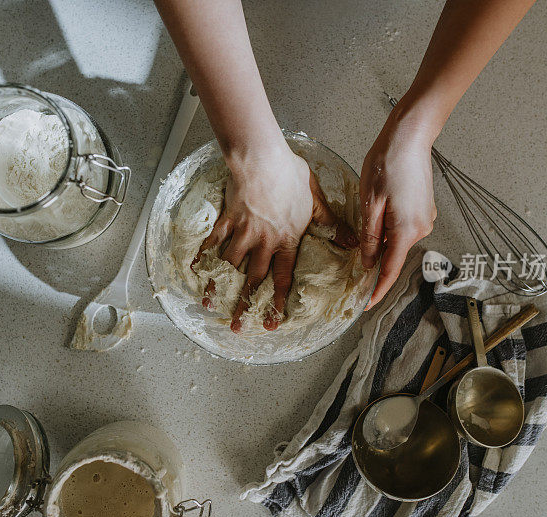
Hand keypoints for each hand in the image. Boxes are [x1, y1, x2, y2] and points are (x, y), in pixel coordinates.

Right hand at [194, 143, 357, 331]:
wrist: (262, 160)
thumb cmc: (291, 176)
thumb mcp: (317, 200)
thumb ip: (331, 223)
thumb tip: (351, 242)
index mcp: (286, 240)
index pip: (283, 278)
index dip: (277, 302)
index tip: (273, 322)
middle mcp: (263, 242)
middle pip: (253, 279)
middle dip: (246, 305)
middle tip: (238, 326)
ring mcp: (242, 232)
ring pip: (230, 265)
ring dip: (220, 286)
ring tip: (210, 304)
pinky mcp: (227, 219)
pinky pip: (213, 241)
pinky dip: (203, 256)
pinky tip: (195, 270)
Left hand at [360, 105, 437, 309]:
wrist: (409, 137)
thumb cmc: (386, 164)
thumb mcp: (370, 203)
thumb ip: (368, 237)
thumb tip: (366, 263)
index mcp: (406, 230)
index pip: (390, 270)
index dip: (377, 289)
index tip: (365, 304)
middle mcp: (420, 228)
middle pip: (393, 255)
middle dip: (374, 260)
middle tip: (351, 260)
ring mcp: (425, 218)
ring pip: (397, 241)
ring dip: (380, 241)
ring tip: (364, 222)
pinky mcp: (423, 209)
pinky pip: (402, 229)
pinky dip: (388, 230)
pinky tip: (377, 212)